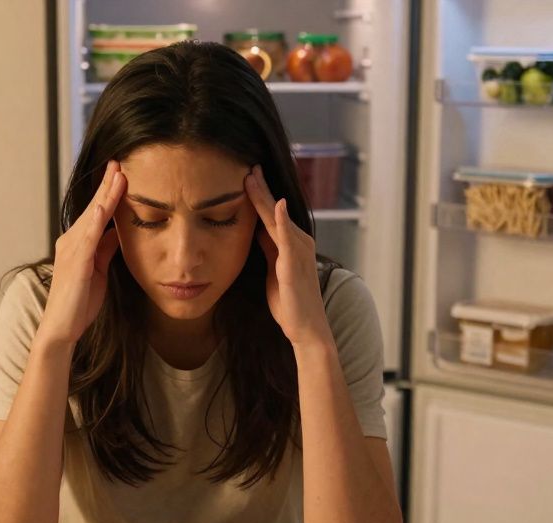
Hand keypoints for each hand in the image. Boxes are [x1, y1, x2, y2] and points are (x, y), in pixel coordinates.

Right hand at [36, 161, 125, 348]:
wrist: (62, 328)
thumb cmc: (79, 303)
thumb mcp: (99, 270)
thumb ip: (106, 249)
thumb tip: (118, 232)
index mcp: (78, 243)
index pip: (97, 213)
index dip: (108, 193)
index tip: (121, 173)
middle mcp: (71, 242)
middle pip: (93, 208)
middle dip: (106, 185)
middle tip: (119, 162)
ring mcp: (71, 251)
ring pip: (91, 217)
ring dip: (104, 195)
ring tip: (117, 175)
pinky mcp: (75, 264)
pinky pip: (86, 238)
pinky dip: (95, 221)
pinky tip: (103, 207)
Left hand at [244, 164, 331, 346]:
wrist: (305, 327)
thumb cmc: (289, 301)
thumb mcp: (274, 268)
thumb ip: (269, 247)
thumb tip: (257, 228)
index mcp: (290, 243)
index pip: (271, 213)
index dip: (259, 194)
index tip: (247, 174)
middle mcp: (298, 242)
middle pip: (275, 209)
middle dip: (261, 187)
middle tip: (248, 165)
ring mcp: (297, 251)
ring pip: (277, 217)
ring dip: (266, 196)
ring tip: (253, 176)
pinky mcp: (294, 264)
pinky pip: (287, 237)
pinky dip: (283, 220)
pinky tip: (278, 204)